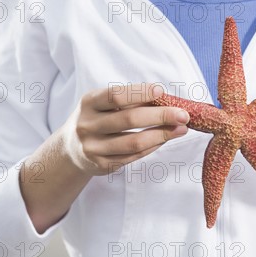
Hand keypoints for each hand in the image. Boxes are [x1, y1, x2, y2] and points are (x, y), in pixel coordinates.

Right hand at [62, 83, 189, 175]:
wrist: (71, 148)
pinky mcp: (102, 165)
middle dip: (161, 116)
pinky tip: (165, 139)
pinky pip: (134, 156)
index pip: (116, 96)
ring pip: (134, 142)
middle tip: (184, 115)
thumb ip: (129, 101)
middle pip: (129, 120)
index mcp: (88, 103)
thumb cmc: (97, 119)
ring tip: (181, 129)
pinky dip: (153, 146)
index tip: (162, 91)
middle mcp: (87, 125)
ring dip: (162, 135)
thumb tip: (167, 100)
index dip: (140, 93)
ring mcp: (93, 148)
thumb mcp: (103, 104)